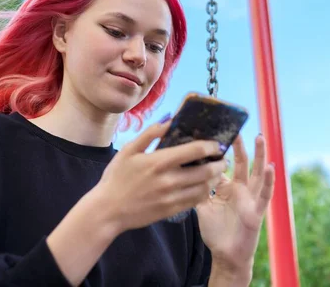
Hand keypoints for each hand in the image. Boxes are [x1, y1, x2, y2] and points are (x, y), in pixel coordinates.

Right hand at [94, 119, 227, 231]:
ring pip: (204, 187)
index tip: (216, 144)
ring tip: (216, 172)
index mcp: (159, 161)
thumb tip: (170, 119)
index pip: (195, 150)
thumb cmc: (116, 177)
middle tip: (222, 158)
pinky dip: (204, 192)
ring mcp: (171, 197)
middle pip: (206, 170)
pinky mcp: (171, 210)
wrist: (108, 210)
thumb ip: (150, 133)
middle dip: (219, 163)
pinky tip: (204, 186)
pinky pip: (196, 201)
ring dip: (215, 178)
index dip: (211, 146)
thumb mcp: (129, 150)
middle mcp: (168, 180)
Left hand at [195, 134, 274, 275]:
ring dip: (260, 155)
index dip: (222, 150)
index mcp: (227, 187)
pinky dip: (269, 180)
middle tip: (237, 127)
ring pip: (257, 172)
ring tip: (259, 137)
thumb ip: (197, 190)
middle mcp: (241, 189)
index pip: (226, 163)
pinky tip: (271, 166)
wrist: (226, 255)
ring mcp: (250, 198)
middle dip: (240, 145)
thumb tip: (184, 172)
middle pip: (242, 162)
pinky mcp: (257, 210)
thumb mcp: (202, 207)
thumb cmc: (215, 231)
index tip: (216, 132)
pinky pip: (265, 193)